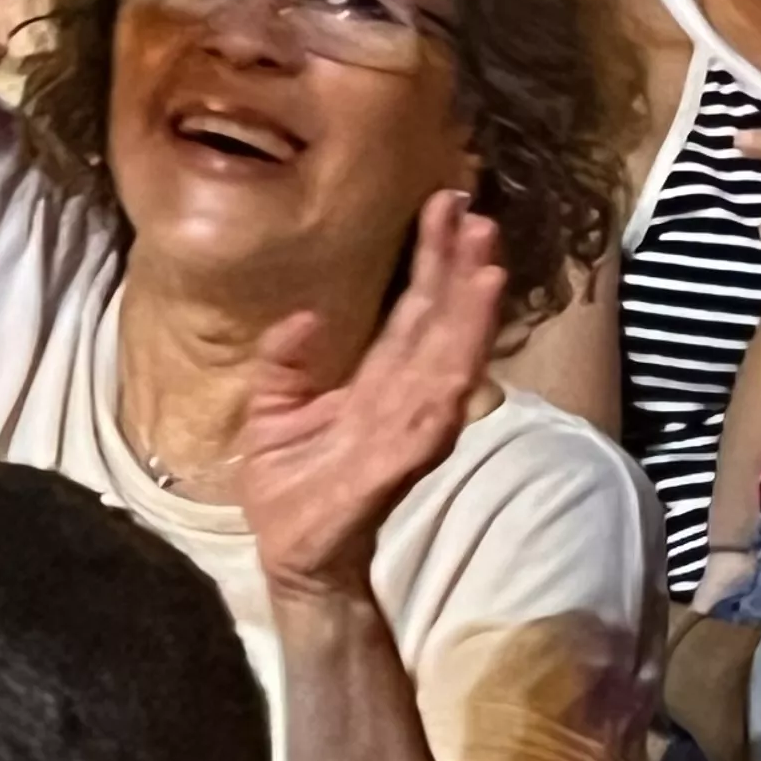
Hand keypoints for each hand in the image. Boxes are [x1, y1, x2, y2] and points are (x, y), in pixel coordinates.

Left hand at [237, 191, 504, 601]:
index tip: (447, 203)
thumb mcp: (273, 411)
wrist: (291, 557)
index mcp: (377, 381)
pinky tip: (464, 347)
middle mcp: (403, 398)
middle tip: (477, 211)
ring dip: (469, 314)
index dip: (432, 260)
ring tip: (487, 262)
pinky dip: (450, 380)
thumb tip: (304, 316)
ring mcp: (405, 430)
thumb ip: (287, 362)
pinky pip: (429, 416)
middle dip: (460, 269)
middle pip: (439, 323)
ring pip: (447, 359)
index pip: (413, 310)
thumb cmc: (290, 486)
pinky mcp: (394, 463)